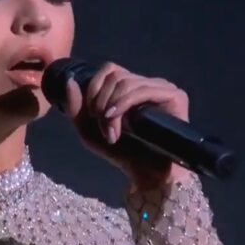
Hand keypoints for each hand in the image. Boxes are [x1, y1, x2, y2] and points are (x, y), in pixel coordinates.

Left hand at [63, 62, 191, 189]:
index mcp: (130, 86)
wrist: (146, 175)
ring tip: (111, 133)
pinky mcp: (175, 96)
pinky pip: (142, 89)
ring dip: (110, 108)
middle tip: (103, 128)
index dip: (94, 88)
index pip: (109, 69)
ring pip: (125, 82)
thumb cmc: (122, 152)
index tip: (92, 116)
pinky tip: (115, 118)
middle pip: (115, 74)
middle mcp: (148, 83)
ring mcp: (163, 88)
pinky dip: (123, 103)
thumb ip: (76, 107)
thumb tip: (70, 81)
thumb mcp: (89, 130)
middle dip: (100, 101)